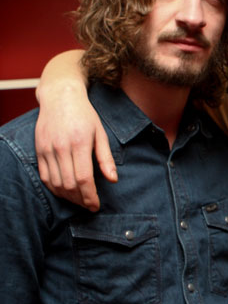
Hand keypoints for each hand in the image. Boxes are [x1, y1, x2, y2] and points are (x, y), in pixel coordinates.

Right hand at [35, 83, 115, 210]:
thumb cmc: (84, 115)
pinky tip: (65, 192)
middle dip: (80, 200)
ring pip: (55, 183)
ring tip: (79, 200)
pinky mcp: (39, 150)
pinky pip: (44, 176)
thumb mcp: (101, 134)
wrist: (60, 97)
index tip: (96, 205)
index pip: (84, 179)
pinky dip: (54, 188)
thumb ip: (106, 158)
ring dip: (68, 197)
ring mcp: (47, 149)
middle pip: (69, 184)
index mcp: (80, 143)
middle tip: (89, 206)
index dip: (90, 196)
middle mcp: (61, 147)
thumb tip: (113, 180)